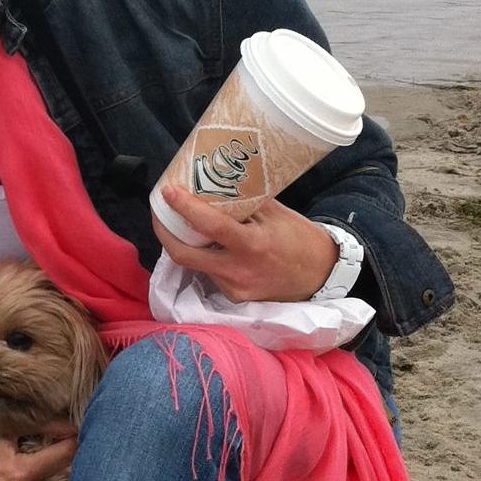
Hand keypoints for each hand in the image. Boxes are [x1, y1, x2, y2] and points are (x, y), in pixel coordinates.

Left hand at [152, 188, 338, 302]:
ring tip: (180, 222)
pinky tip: (207, 243)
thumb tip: (213, 183)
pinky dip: (204, 256)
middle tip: (160, 211)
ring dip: (184, 243)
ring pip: (195, 265)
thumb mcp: (275, 213)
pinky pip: (209, 274)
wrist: (320, 275)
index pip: (210, 227)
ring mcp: (234, 288)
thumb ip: (243, 203)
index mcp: (252, 246)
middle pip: (184, 255)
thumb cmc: (299, 238)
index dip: (185, 209)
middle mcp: (239, 271)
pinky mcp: (234, 297)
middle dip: (165, 233)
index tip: (168, 192)